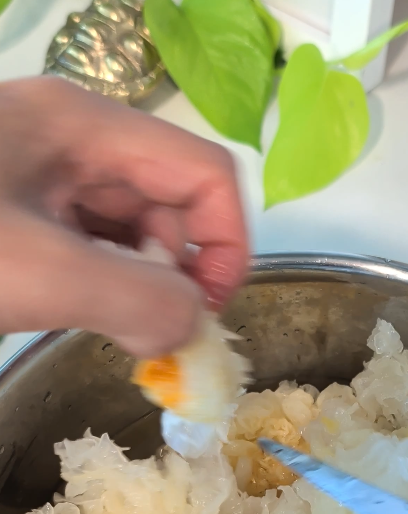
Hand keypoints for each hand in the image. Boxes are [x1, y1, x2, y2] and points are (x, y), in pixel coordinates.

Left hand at [0, 76, 248, 356]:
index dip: (227, 244)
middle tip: (150, 332)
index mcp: (82, 126)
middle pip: (169, 205)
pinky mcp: (20, 216)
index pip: (205, 173)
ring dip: (141, 287)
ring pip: (130, 233)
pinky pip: (90, 249)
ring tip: (112, 329)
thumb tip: (190, 327)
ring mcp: (40, 178)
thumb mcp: (41, 273)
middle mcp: (69, 141)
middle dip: (178, 273)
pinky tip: (84, 317)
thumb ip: (137, 300)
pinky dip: (104, 289)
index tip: (208, 313)